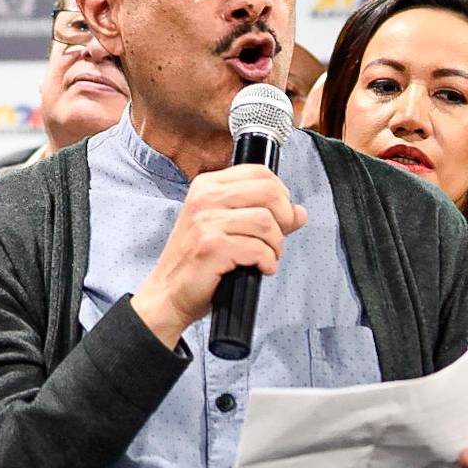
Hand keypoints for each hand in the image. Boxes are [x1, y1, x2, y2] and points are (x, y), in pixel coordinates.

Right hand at [131, 164, 306, 347]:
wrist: (168, 294)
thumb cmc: (198, 262)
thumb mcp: (228, 229)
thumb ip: (265, 216)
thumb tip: (299, 212)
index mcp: (208, 185)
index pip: (260, 172)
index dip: (281, 195)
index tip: (281, 215)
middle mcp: (205, 198)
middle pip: (269, 193)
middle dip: (284, 220)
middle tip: (277, 239)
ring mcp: (207, 221)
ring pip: (267, 222)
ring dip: (276, 246)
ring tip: (266, 258)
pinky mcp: (212, 246)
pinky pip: (258, 249)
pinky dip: (267, 262)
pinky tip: (259, 268)